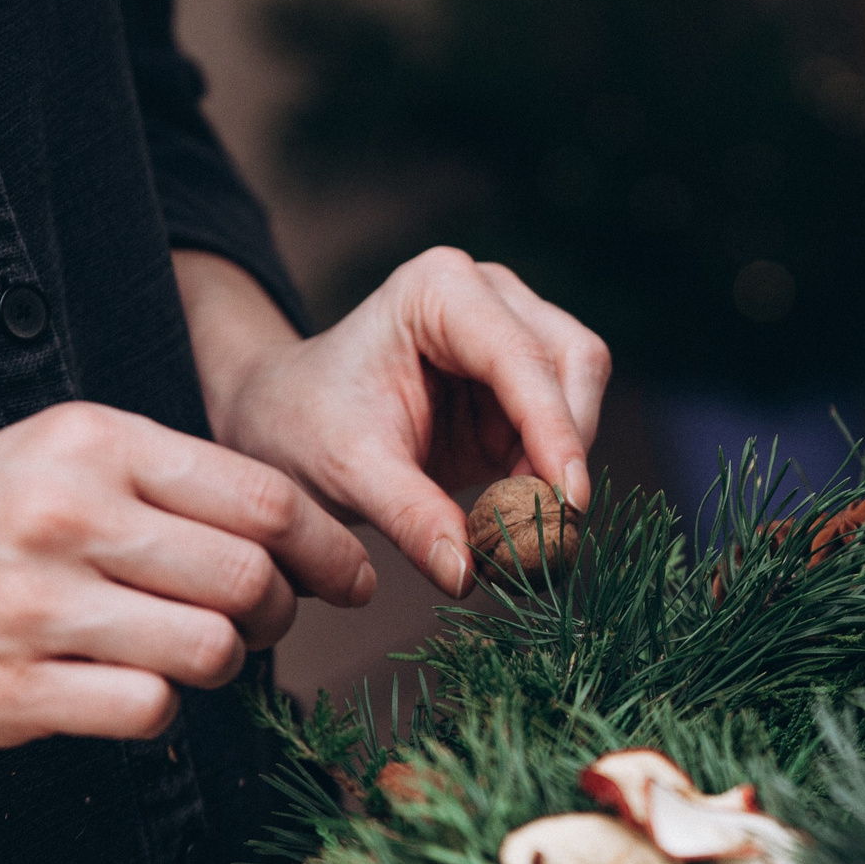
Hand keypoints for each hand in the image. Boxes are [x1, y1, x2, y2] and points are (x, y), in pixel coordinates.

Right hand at [0, 402, 374, 748]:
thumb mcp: (63, 456)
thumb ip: (174, 483)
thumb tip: (304, 538)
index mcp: (94, 444)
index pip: (264, 499)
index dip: (328, 548)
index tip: (349, 578)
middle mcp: (66, 515)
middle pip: (250, 577)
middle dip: (280, 611)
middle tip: (261, 622)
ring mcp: (36, 605)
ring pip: (212, 648)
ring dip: (226, 664)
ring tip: (193, 654)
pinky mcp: (12, 689)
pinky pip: (151, 710)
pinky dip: (162, 710)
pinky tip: (131, 690)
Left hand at [177, 247, 611, 595]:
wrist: (282, 421)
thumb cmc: (302, 426)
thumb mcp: (348, 473)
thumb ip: (410, 517)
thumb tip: (465, 574)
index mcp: (439, 289)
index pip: (522, 359)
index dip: (555, 432)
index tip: (568, 506)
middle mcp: (489, 297)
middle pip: (574, 364)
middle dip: (566, 447)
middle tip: (544, 526)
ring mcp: (511, 333)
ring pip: (582, 395)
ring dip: (562, 463)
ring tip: (519, 523)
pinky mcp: (519, 384)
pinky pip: (562, 429)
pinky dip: (549, 477)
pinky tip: (512, 515)